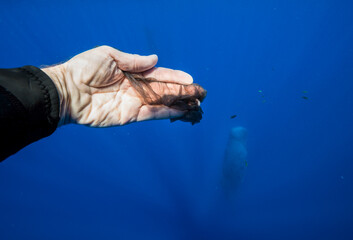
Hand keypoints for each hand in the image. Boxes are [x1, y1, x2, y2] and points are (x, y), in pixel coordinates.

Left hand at [42, 46, 205, 126]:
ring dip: (180, 104)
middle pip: (165, 90)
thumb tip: (155, 59)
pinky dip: (168, 113)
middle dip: (183, 91)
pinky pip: (153, 114)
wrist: (67, 91)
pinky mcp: (130, 116)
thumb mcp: (109, 55)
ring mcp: (134, 103)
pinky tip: (181, 112)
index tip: (191, 79)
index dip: (175, 76)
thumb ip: (134, 60)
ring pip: (163, 103)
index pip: (159, 74)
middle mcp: (136, 88)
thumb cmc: (84, 69)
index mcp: (132, 72)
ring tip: (197, 105)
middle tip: (201, 94)